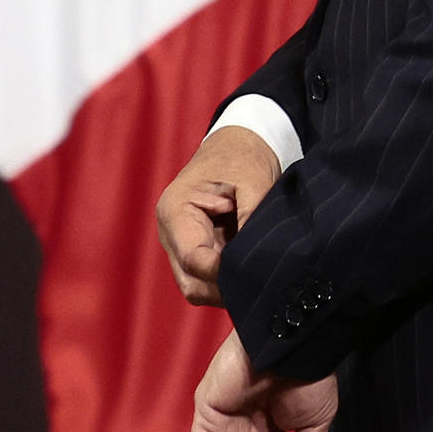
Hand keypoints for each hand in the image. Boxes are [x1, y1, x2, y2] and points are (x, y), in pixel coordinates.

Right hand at [156, 127, 280, 306]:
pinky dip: (229, 280)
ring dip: (227, 286)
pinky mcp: (196, 250)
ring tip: (257, 270)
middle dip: (225, 288)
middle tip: (261, 281)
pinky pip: (208, 279)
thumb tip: (256, 260)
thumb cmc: (242, 157)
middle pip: (192, 284)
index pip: (194, 260)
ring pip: (199, 287)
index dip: (224, 273)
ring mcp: (180, 245)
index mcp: (176, 211)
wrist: (237, 144)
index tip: (255, 271)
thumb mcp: (254, 182)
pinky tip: (251, 267)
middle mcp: (171, 233)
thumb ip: (252, 219)